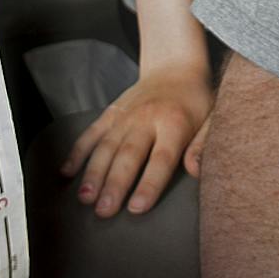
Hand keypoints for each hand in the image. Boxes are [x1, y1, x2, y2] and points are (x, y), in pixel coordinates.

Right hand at [59, 63, 212, 216]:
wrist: (174, 66)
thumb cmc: (196, 101)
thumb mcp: (211, 120)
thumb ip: (203, 146)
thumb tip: (196, 171)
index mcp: (174, 123)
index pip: (161, 159)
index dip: (148, 185)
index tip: (136, 208)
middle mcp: (146, 119)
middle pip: (128, 155)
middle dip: (114, 184)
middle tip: (104, 211)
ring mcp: (125, 115)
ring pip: (106, 147)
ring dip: (93, 173)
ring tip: (85, 199)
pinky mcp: (110, 113)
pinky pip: (91, 133)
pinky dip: (77, 152)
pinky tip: (67, 172)